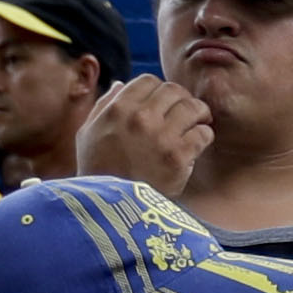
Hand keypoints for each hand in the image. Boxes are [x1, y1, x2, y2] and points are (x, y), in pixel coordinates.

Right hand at [73, 75, 211, 193]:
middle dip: (182, 99)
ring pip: (192, 107)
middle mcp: (140, 118)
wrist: (109, 211)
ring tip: (198, 122)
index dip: (159, 89)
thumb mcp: (88, 134)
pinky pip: (202, 134)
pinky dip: (204, 135)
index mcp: (118, 109)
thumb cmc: (97, 172)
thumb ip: (104, 106)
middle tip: (185, 112)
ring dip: (199, 114)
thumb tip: (120, 85)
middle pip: (174, 90)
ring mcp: (161, 137)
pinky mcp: (178, 158)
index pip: (149, 81)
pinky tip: (199, 143)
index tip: (163, 103)